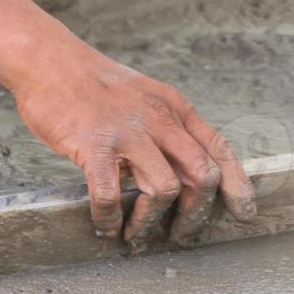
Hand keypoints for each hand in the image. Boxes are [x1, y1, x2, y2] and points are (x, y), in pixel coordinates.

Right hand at [12, 44, 256, 245]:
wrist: (50, 61)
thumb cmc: (96, 86)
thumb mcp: (148, 98)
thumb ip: (170, 129)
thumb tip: (190, 169)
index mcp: (177, 109)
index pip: (221, 150)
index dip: (237, 185)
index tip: (244, 211)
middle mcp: (160, 120)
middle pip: (202, 175)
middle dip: (197, 213)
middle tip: (181, 232)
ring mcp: (128, 133)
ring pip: (165, 189)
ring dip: (152, 220)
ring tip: (137, 232)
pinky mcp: (95, 145)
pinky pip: (109, 193)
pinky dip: (109, 217)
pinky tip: (106, 226)